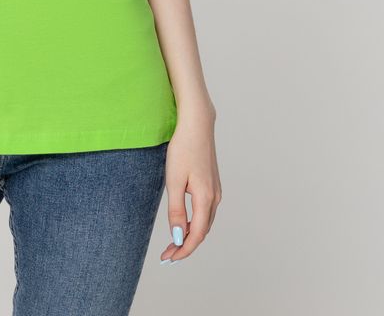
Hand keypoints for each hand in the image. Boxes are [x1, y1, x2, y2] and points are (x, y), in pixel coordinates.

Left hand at [159, 103, 221, 263]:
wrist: (197, 124)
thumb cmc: (183, 149)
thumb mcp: (174, 180)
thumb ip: (176, 211)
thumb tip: (178, 237)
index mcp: (205, 199)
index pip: (196, 235)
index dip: (183, 250)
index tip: (169, 258)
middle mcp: (215, 197)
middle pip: (202, 231)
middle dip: (185, 245)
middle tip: (168, 254)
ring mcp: (216, 190)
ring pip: (204, 222)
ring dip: (190, 234)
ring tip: (173, 242)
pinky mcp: (212, 183)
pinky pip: (205, 211)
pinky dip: (194, 221)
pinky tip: (183, 221)